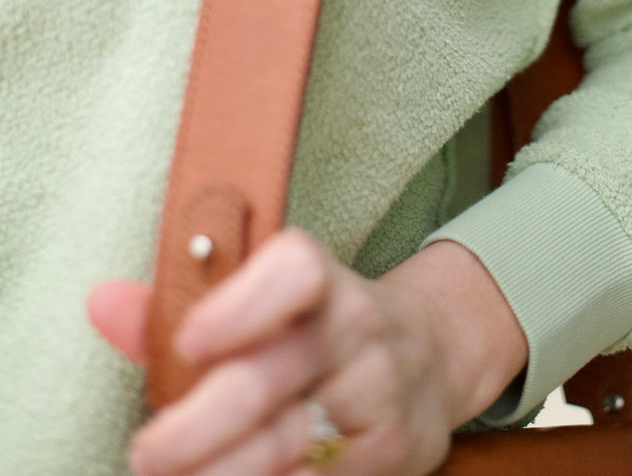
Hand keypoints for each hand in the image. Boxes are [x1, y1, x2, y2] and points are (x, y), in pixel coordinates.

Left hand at [86, 228, 528, 475]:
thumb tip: (103, 303)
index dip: (243, 304)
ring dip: (224, 472)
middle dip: (201, 425)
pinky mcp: (389, 456)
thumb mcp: (267, 304)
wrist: (432, 357)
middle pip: (273, 375)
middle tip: (149, 453)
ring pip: (291, 443)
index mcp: (321, 282)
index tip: (191, 339)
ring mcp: (377, 395)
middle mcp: (356, 329)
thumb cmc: (319, 331)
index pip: (295, 273)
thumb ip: (183, 307)